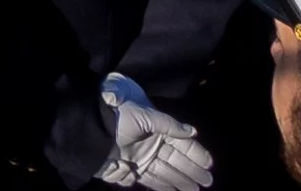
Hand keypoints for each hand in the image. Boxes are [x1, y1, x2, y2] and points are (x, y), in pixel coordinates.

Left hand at [95, 76, 209, 190]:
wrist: (91, 130)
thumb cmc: (119, 118)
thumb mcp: (145, 116)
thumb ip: (169, 125)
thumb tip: (193, 131)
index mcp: (156, 130)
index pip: (180, 143)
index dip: (195, 153)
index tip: (209, 163)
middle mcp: (151, 145)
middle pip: (176, 160)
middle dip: (192, 170)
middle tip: (208, 181)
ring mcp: (143, 159)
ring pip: (167, 173)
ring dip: (182, 181)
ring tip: (196, 189)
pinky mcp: (133, 170)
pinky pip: (153, 181)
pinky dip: (165, 187)